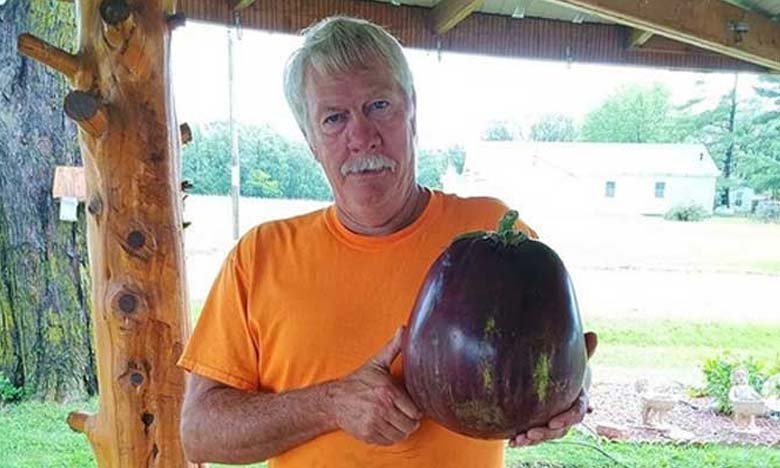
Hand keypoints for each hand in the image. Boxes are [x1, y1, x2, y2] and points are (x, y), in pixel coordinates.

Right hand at [327, 327, 421, 445]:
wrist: (334, 399)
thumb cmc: (358, 381)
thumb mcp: (377, 363)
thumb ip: (394, 347)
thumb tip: (404, 329)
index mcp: (388, 391)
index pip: (415, 411)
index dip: (415, 409)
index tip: (410, 406)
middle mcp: (382, 408)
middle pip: (410, 425)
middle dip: (409, 420)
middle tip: (404, 414)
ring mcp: (375, 423)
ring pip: (401, 434)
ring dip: (401, 429)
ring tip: (395, 420)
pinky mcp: (368, 434)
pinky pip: (389, 441)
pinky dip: (390, 436)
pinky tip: (386, 426)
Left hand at [509, 332, 597, 447]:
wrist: (560, 375)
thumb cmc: (569, 366)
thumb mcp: (576, 358)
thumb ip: (584, 350)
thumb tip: (593, 334)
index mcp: (579, 399)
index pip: (576, 413)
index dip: (566, 419)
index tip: (553, 423)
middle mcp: (569, 414)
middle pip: (561, 429)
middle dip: (546, 433)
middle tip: (531, 433)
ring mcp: (556, 421)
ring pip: (548, 435)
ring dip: (534, 439)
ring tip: (518, 440)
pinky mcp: (543, 424)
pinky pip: (537, 435)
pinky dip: (525, 440)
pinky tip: (512, 442)